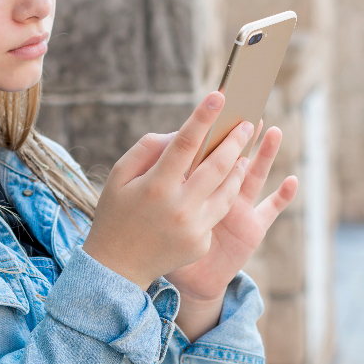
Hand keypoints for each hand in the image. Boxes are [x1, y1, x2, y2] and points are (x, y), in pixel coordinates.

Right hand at [83, 92, 254, 291]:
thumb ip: (147, 149)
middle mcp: (178, 206)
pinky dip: (219, 198)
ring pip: (228, 191)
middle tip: (248, 123)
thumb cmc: (116, 214)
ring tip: (243, 154)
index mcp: (155, 186)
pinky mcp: (201, 243)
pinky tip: (223, 186)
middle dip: (235, 140)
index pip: (185, 143)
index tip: (218, 96)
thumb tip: (180, 133)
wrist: (117, 267)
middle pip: (217, 165)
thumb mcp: (118, 177)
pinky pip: (215, 214)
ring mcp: (193, 228)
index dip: (203, 118)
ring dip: (238, 169)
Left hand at [165, 126, 296, 334]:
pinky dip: (283, 195)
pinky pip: (271, 209)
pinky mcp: (253, 228)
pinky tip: (292, 181)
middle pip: (232, 157)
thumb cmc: (164, 245)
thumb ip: (160, 185)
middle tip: (244, 106)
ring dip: (265, 154)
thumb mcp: (158, 211)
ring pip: (254, 175)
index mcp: (194, 185)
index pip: (203, 152)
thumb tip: (169, 151)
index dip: (208, 130)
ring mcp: (239, 208)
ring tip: (272, 130)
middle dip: (238, 134)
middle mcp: (219, 192)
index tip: (214, 103)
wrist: (185, 280)